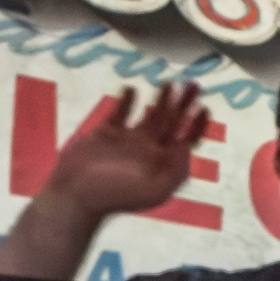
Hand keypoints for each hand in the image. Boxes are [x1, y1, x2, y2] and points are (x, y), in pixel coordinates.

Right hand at [0, 79, 214, 280]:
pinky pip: (120, 112)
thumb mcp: (156, 190)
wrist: (75, 196)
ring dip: (162, 99)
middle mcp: (148, 149)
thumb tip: (186, 145)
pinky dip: (127, 100)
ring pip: (150, 113)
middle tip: (194, 84)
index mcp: (162, 162)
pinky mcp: (105, 133)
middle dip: (184, 103)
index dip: (197, 125)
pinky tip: (132, 89)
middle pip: (173, 122)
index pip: (187, 140)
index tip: (204, 107)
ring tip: (170, 84)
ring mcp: (127, 140)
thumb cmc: (115, 196)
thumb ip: (177, 170)